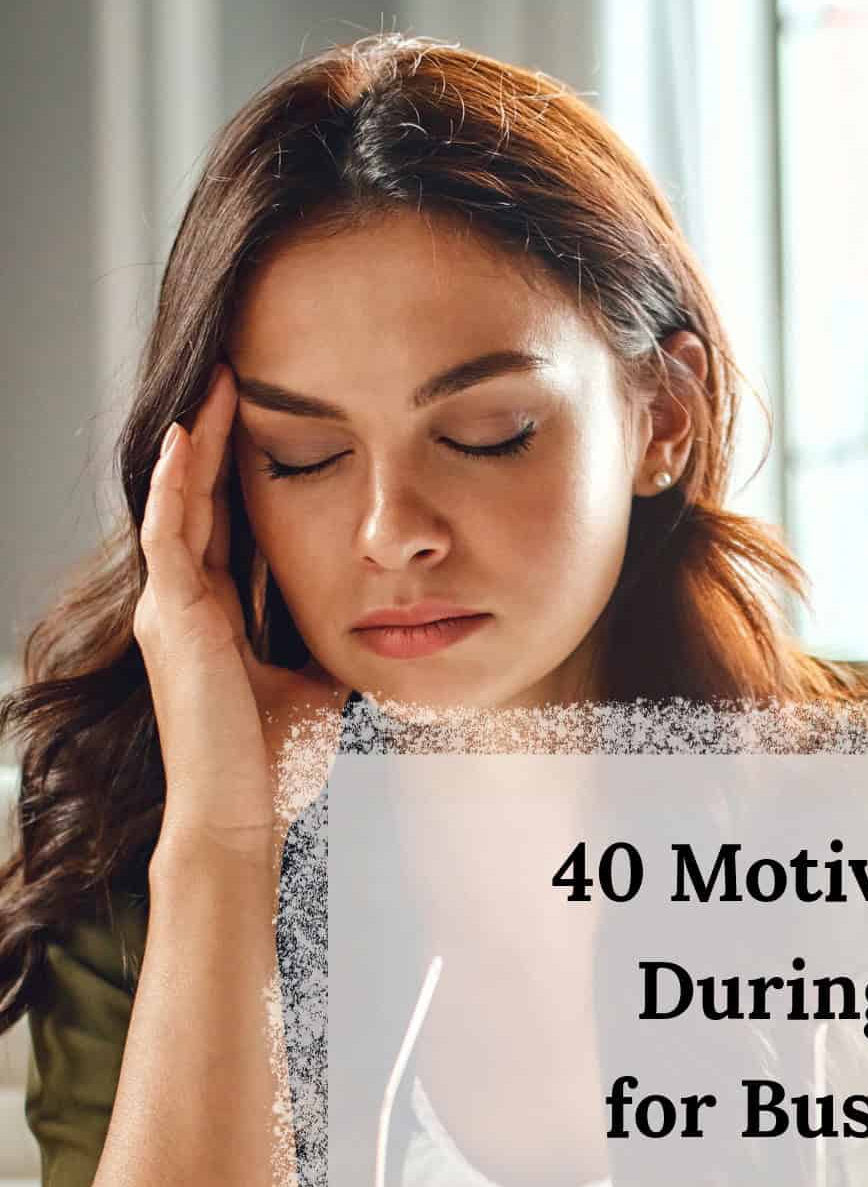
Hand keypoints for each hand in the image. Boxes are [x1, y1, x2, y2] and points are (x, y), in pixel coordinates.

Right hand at [135, 361, 346, 866]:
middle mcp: (183, 602)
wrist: (241, 814)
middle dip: (213, 436)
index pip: (224, 521)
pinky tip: (187, 439)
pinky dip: (176, 483)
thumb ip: (329, 645)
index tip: (266, 417)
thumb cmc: (273, 762)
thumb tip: (379, 622)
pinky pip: (168, 532)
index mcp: (213, 614)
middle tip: (233, 372)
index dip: (238, 469)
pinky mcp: (172, 619)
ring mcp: (171, 608)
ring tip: (215, 383)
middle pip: (197, 498)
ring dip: (195, 441)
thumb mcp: (313, 683)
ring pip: (178, 501)